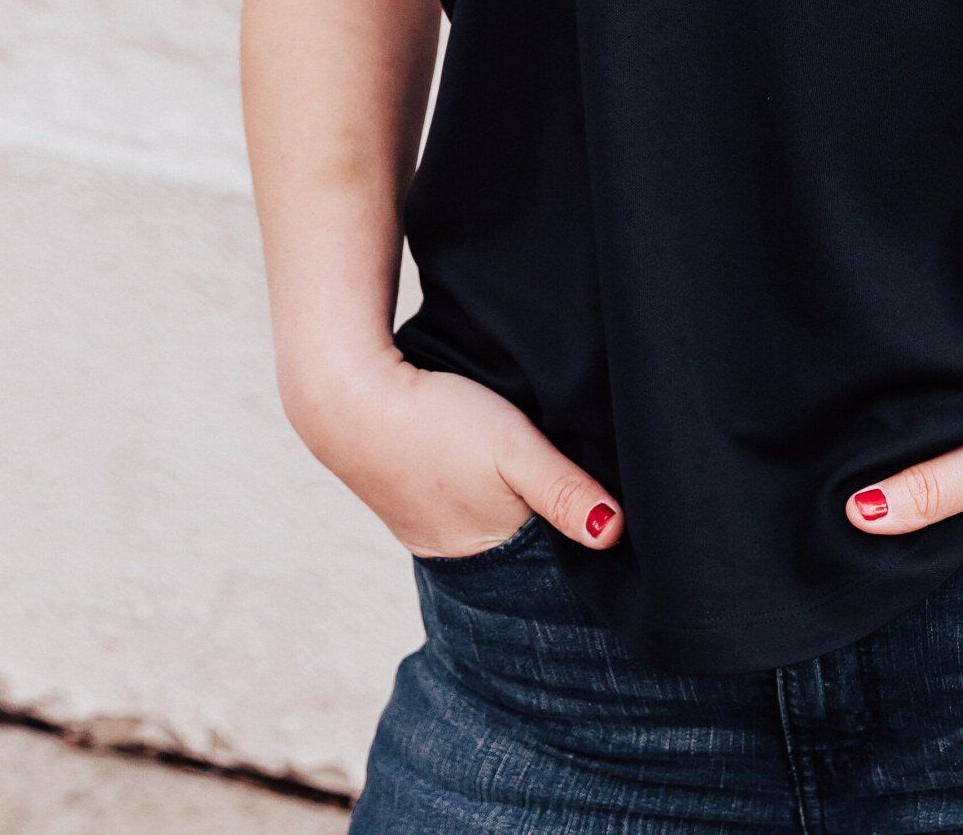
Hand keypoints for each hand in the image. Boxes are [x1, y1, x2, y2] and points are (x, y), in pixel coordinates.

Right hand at [288, 348, 624, 559]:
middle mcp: (451, 551)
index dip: (574, 541)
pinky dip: (475, 494)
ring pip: (484, 526)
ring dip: (508, 509)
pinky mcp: (405, 498)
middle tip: (581, 498)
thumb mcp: (513, 448)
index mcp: (484, 551)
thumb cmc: (436, 419)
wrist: (347, 397)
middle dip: (545, 530)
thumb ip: (563, 489)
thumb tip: (615, 535)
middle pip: (515, 549)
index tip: (607, 525)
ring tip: (536, 480)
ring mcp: (422, 527)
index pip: (545, 564)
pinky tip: (485, 470)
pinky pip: (454, 506)